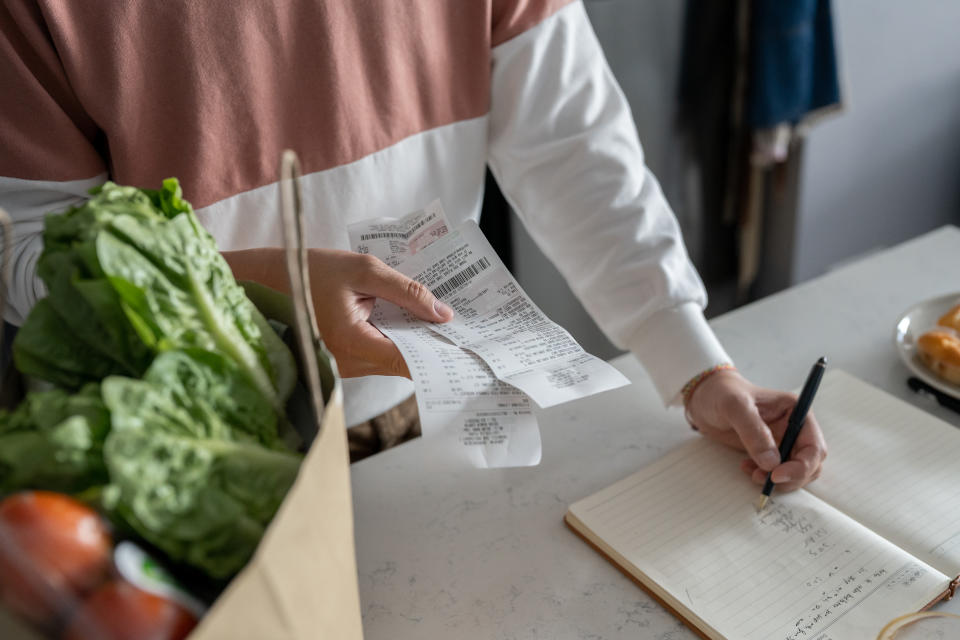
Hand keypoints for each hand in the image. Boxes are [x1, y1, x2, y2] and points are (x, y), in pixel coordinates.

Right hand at [307, 250, 452, 376]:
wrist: (270, 280)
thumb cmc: (312, 271)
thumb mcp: (364, 270)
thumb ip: (406, 291)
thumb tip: (442, 313)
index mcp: (351, 342)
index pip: (406, 360)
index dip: (435, 352)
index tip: (459, 341)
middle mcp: (347, 363)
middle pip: (402, 362)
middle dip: (427, 342)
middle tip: (453, 322)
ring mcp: (343, 366)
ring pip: (391, 360)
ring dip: (411, 340)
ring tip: (434, 316)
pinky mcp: (342, 360)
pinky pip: (377, 355)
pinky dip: (393, 339)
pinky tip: (406, 319)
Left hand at [683, 369, 826, 491]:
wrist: (705, 398)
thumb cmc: (721, 394)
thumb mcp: (734, 406)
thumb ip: (753, 431)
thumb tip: (772, 462)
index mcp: (795, 411)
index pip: (814, 446)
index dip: (801, 466)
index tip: (777, 475)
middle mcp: (794, 427)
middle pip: (809, 463)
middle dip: (791, 477)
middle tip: (764, 479)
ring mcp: (783, 441)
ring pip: (796, 472)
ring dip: (778, 480)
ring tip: (752, 473)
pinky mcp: (769, 452)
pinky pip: (777, 473)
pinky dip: (766, 477)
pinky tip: (747, 468)